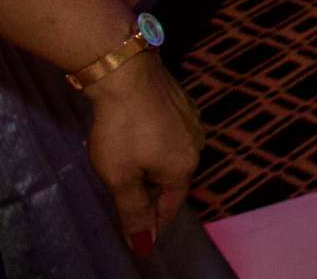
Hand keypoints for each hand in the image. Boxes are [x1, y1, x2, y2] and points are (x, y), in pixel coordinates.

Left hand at [83, 55, 202, 258]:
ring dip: (150, 163)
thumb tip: (145, 245)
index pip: (170, 205)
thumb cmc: (121, 129)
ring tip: (123, 160)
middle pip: (171, 179)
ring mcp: (192, 119)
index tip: (134, 232)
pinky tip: (133, 134)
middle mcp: (196, 144)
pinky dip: (152, 140)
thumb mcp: (120, 178)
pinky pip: (168, 132)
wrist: (126, 72)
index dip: (150, 221)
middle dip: (149, 190)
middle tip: (120, 190)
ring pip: (170, 154)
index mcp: (184, 168)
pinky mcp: (182, 101)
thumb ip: (134, 212)